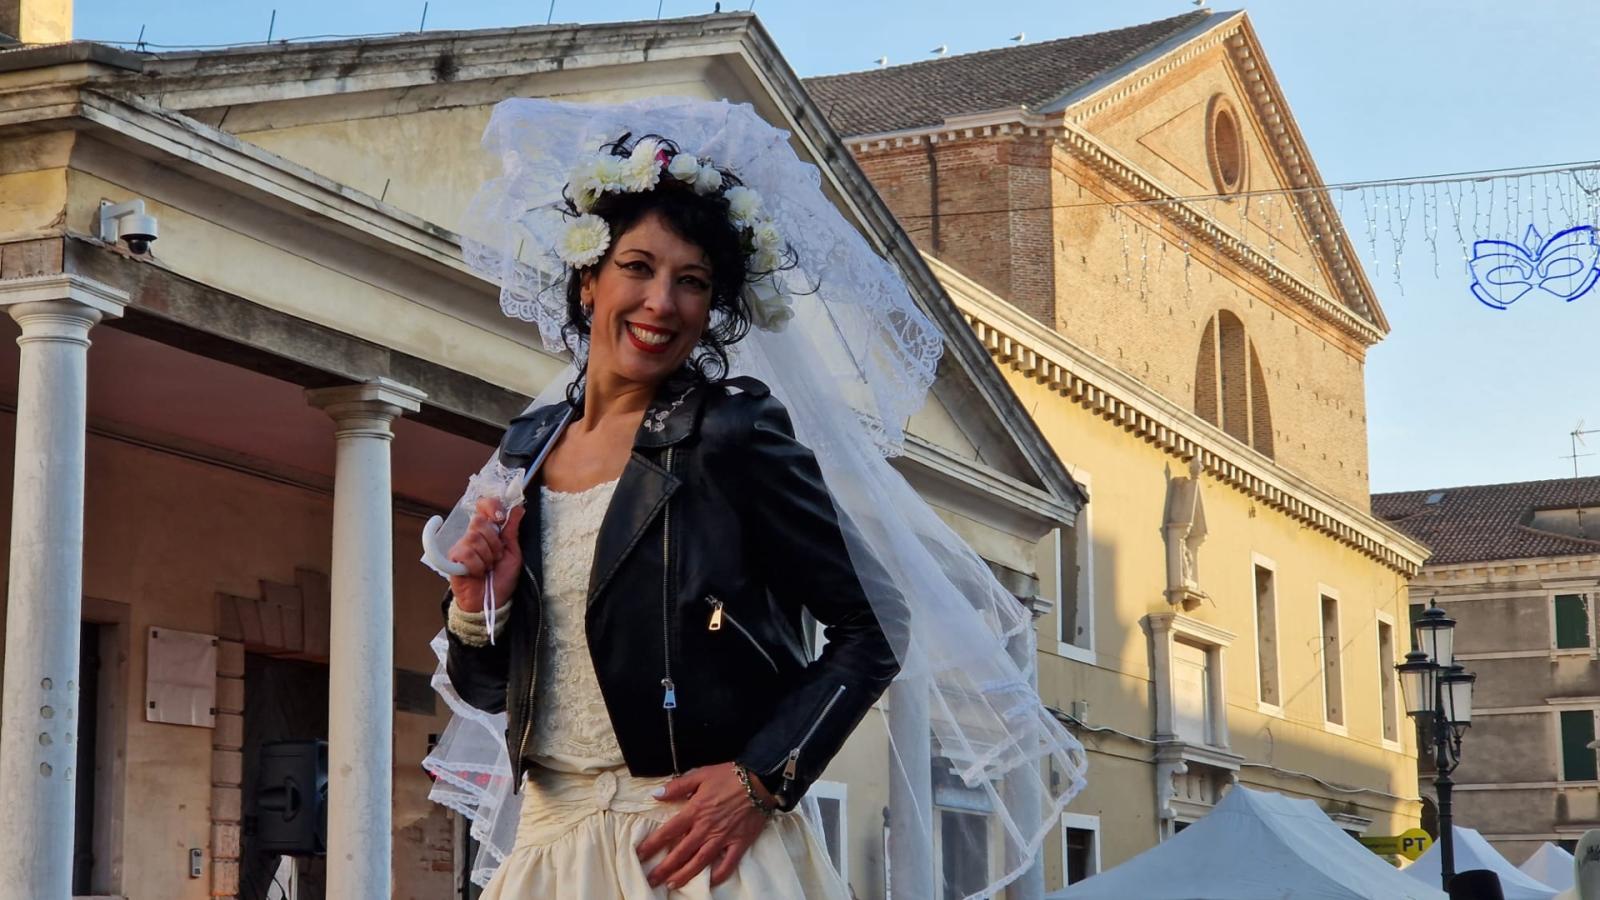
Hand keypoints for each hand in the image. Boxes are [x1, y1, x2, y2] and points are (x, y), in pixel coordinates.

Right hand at [446, 498, 524, 612]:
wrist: (491, 601)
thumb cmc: (502, 578)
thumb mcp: (513, 553)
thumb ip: (512, 531)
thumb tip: (518, 508)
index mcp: (488, 531)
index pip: (483, 506)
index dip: (491, 506)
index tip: (500, 517)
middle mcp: (472, 536)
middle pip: (479, 521)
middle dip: (494, 542)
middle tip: (497, 557)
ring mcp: (461, 547)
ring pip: (474, 539)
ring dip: (487, 557)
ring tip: (488, 567)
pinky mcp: (452, 560)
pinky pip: (466, 553)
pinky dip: (477, 566)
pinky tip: (477, 573)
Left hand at [635, 763, 773, 889]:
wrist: (760, 780)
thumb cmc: (729, 775)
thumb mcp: (701, 775)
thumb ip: (677, 786)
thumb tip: (655, 794)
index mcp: (695, 811)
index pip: (668, 831)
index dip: (652, 844)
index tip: (640, 854)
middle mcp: (706, 828)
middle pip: (681, 852)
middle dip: (664, 867)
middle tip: (651, 880)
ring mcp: (723, 838)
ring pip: (700, 862)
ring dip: (685, 875)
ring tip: (672, 884)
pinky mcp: (739, 843)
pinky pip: (728, 864)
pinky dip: (719, 875)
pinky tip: (710, 882)